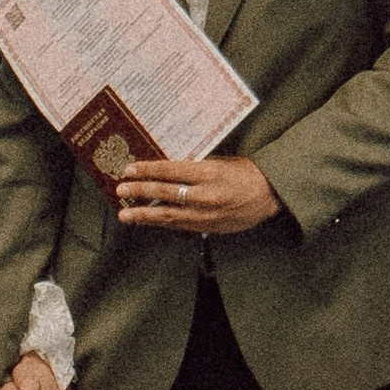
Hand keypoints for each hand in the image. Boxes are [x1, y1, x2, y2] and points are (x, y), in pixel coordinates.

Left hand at [114, 153, 279, 236]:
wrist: (268, 195)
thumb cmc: (244, 173)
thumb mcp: (220, 161)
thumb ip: (194, 165)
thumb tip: (165, 167)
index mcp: (209, 173)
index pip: (171, 171)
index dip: (148, 170)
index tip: (130, 170)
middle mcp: (206, 196)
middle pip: (165, 194)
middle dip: (140, 192)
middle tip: (121, 189)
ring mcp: (206, 215)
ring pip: (168, 216)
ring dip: (144, 215)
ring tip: (125, 214)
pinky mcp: (208, 227)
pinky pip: (179, 226)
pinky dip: (161, 223)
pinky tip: (147, 221)